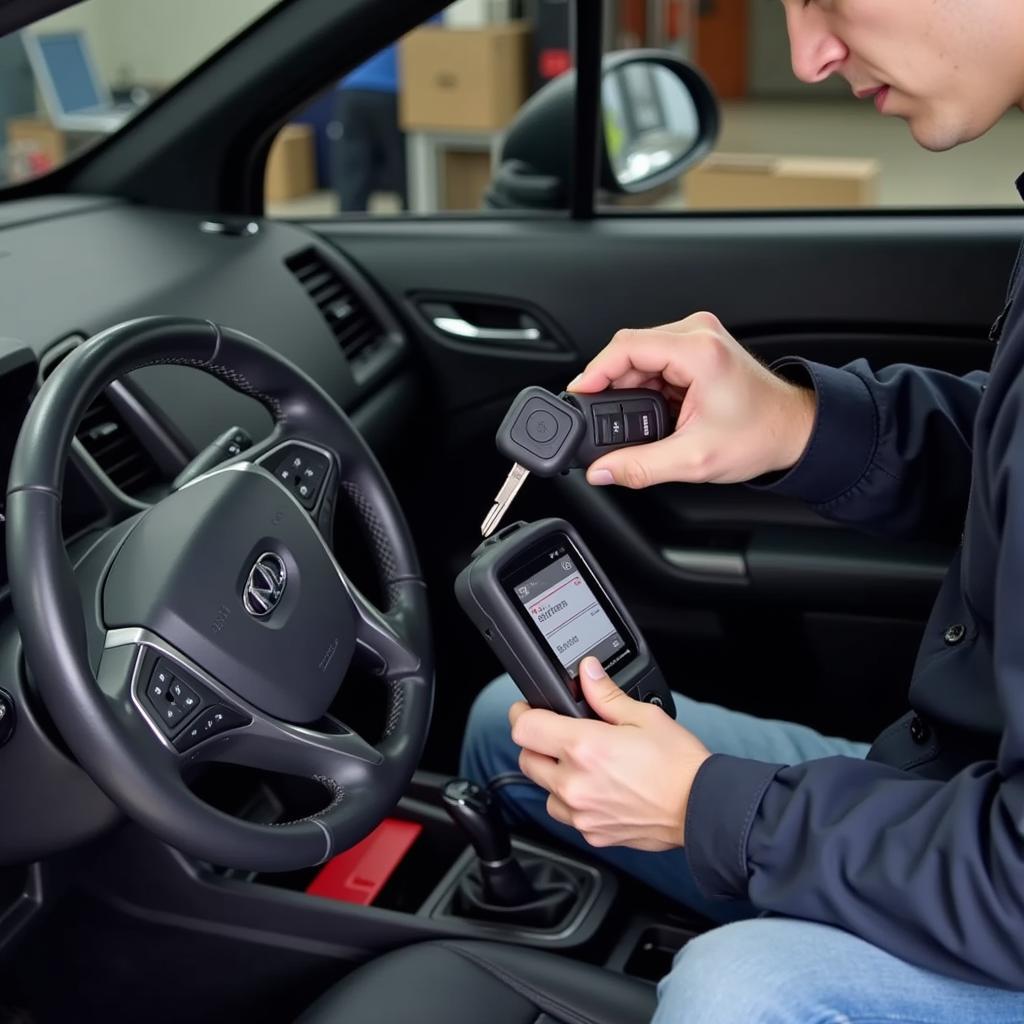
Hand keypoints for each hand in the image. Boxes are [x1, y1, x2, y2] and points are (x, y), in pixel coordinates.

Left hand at [509, 657, 710, 850]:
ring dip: (552, 775)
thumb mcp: (643, 716)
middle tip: (557, 734)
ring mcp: (582, 812)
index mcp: (584, 747)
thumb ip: (605, 694)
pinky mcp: (592, 833)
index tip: (528, 709)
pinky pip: (565, 815)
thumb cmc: (678, 764)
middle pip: (526, 759)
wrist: (702, 808)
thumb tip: (586, 672)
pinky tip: (594, 789)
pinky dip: (570, 801)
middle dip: (537, 743)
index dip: (522, 713)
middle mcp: (575, 782)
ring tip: (580, 765)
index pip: (524, 728)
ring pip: (543, 790)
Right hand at [568, 311, 815, 488]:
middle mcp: (697, 334)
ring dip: (630, 388)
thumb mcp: (694, 459)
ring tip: (637, 420)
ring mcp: (697, 337)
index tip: (579, 395)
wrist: (794, 430)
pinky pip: (654, 361)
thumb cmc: (761, 435)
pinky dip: (645, 386)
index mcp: (698, 351)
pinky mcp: (697, 347)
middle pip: (630, 351)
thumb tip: (602, 471)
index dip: (595, 372)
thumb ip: (640, 466)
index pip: (626, 347)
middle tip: (606, 421)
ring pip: (640, 356)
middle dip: (612, 387)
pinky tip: (652, 410)